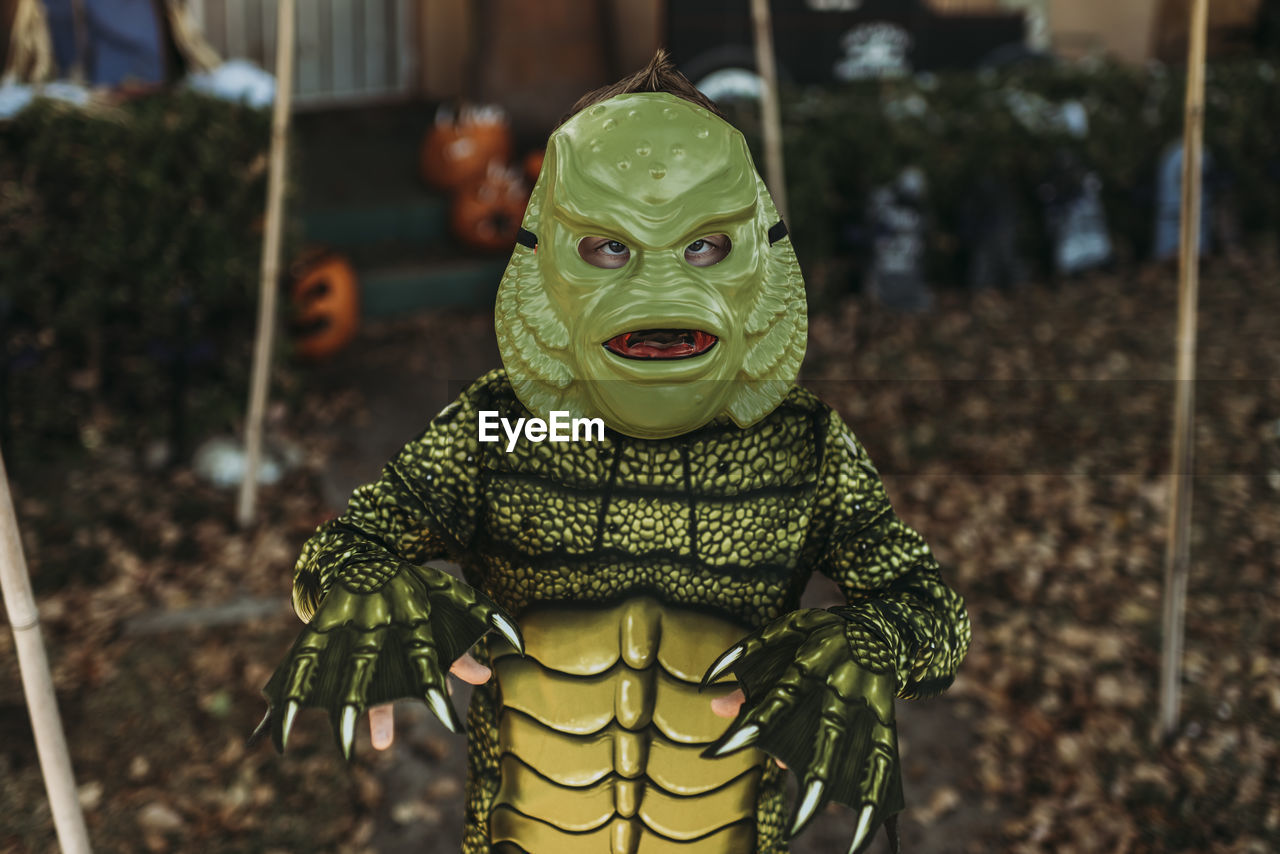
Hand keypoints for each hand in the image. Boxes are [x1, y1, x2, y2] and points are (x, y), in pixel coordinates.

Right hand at [251, 564, 521, 758]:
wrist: (366, 550)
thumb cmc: (412, 587)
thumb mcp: (443, 608)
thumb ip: (461, 648)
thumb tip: (487, 679)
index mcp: (414, 615)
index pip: (427, 654)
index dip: (436, 682)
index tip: (446, 713)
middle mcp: (378, 621)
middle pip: (378, 668)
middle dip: (378, 707)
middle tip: (380, 746)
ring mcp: (347, 623)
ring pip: (341, 669)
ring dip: (339, 707)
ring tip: (338, 743)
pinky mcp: (321, 626)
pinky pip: (304, 661)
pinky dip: (290, 693)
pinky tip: (277, 725)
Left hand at [701, 609, 902, 853]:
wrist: (878, 626)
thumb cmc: (817, 636)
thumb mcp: (783, 637)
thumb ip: (747, 665)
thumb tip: (712, 703)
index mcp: (809, 661)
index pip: (777, 697)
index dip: (753, 722)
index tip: (725, 747)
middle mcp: (839, 684)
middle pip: (822, 730)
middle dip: (801, 765)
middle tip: (769, 795)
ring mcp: (864, 702)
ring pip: (848, 748)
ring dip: (829, 785)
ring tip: (802, 821)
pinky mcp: (884, 717)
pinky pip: (882, 760)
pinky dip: (874, 796)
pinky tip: (864, 832)